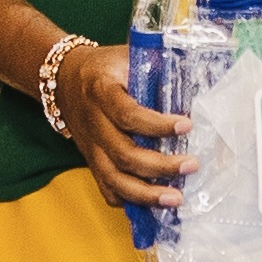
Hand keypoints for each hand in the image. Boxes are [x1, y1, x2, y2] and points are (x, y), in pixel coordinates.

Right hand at [58, 39, 189, 210]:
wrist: (64, 81)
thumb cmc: (106, 68)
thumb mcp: (126, 57)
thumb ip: (156, 66)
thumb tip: (198, 79)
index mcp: (101, 91)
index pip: (128, 114)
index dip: (157, 124)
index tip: (187, 125)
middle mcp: (93, 123)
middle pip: (124, 154)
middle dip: (160, 166)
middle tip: (192, 165)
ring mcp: (90, 147)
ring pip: (114, 179)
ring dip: (147, 194)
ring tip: (176, 198)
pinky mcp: (91, 162)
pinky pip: (107, 189)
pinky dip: (130, 200)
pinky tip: (154, 204)